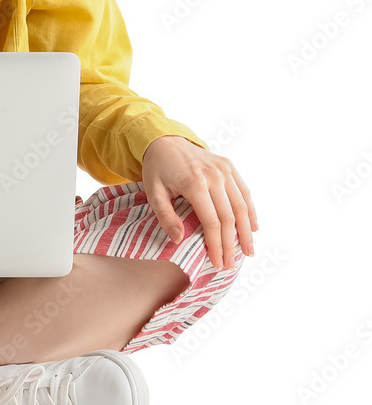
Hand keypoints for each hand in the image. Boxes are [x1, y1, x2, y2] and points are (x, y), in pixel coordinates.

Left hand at [141, 135, 257, 270]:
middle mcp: (213, 175)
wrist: (165, 140)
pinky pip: (244, 191)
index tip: (217, 263)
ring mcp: (224, 169)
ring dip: (246, 231)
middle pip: (229, 217)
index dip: (216, 244)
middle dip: (231, 244)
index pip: (211, 221)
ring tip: (248, 252)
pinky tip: (252, 228)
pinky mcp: (229, 166)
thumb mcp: (153, 192)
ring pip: (241, 206)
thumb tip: (179, 239)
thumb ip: (165, 216)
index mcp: (194, 183)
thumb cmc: (157, 169)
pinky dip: (250, 211)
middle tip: (231, 264)